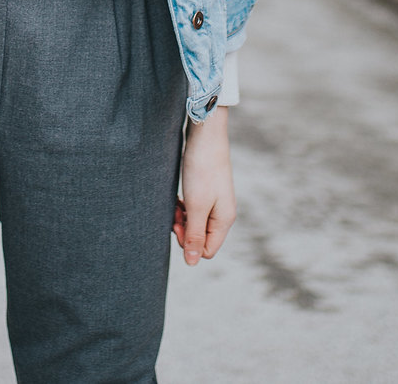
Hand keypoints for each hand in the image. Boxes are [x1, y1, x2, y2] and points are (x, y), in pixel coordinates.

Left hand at [173, 106, 234, 265]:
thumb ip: (194, 234)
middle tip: (174, 213)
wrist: (206, 135)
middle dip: (184, 230)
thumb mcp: (196, 205)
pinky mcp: (207, 190)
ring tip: (175, 204)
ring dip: (182, 218)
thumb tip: (192, 263)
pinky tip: (177, 198)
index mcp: (224, 220)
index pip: (206, 250)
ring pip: (195, 223)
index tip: (177, 225)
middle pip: (200, 237)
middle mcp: (222, 213)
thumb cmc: (202, 169)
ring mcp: (215, 201)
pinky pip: (194, 209)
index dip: (188, 244)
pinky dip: (184, 207)